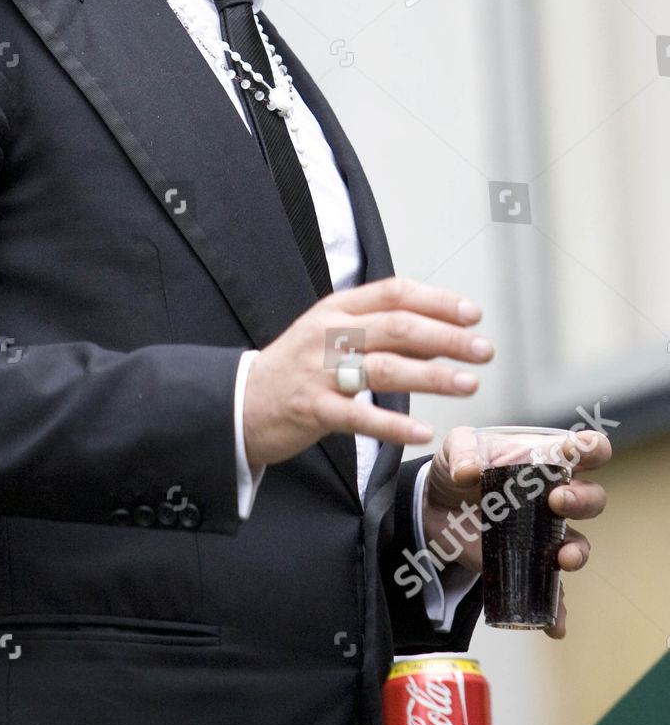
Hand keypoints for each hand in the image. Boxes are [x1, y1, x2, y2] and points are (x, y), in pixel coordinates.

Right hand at [242, 277, 493, 469]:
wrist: (241, 402)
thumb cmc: (295, 369)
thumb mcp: (333, 336)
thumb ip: (383, 334)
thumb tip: (441, 335)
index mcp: (337, 309)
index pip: (394, 293)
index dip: (437, 301)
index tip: (471, 314)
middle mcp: (329, 334)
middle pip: (397, 327)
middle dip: (448, 338)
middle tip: (482, 350)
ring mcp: (319, 371)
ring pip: (385, 367)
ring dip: (432, 376)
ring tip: (467, 384)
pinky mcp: (312, 408)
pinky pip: (360, 416)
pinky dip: (394, 423)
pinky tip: (421, 431)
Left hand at [423, 425, 610, 637]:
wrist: (433, 505)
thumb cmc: (458, 469)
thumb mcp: (457, 448)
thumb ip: (462, 452)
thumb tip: (467, 473)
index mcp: (545, 461)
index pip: (586, 450)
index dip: (592, 450)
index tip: (581, 453)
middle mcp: (554, 497)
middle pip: (592, 499)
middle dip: (583, 500)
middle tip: (557, 501)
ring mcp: (545, 534)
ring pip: (579, 544)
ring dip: (578, 553)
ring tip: (564, 558)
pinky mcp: (528, 564)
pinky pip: (552, 590)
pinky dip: (557, 609)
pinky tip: (555, 624)